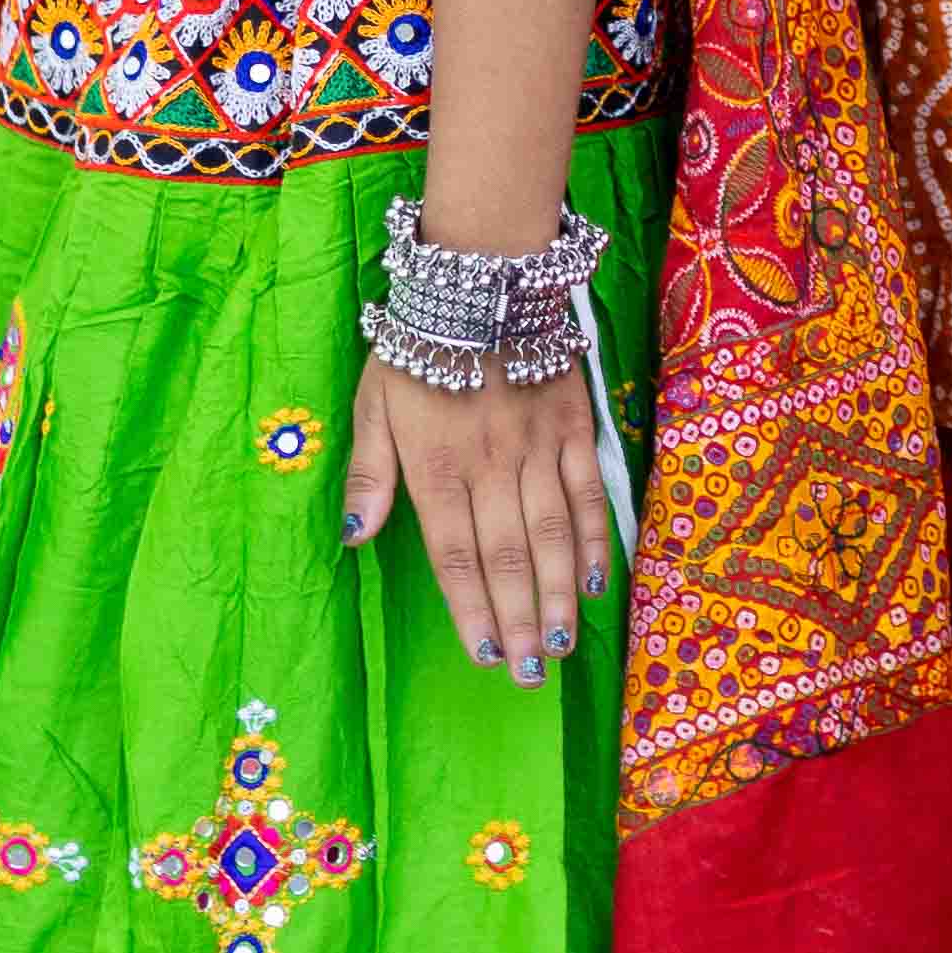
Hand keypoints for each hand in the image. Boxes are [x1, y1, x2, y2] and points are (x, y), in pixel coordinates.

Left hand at [343, 356, 609, 686]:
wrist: (483, 278)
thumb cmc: (420, 343)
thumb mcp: (373, 403)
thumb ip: (368, 472)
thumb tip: (353, 535)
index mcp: (436, 469)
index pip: (455, 556)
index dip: (471, 611)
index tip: (484, 657)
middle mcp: (490, 468)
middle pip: (507, 558)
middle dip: (519, 622)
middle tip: (530, 675)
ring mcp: (537, 449)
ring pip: (552, 535)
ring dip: (558, 595)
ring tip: (564, 645)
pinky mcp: (573, 426)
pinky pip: (587, 492)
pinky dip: (595, 538)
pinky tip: (597, 579)